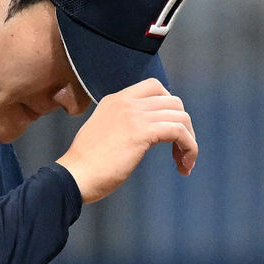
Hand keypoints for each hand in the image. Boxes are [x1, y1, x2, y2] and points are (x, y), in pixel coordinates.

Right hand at [56, 77, 197, 202]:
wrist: (74, 176)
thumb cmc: (85, 166)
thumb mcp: (103, 135)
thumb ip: (121, 127)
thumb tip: (141, 137)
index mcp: (115, 100)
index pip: (154, 87)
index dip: (169, 107)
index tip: (169, 131)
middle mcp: (127, 102)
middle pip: (173, 102)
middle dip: (183, 126)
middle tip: (179, 151)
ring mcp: (135, 115)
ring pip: (181, 117)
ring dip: (189, 141)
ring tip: (184, 162)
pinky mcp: (142, 132)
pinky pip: (179, 132)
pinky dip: (189, 148)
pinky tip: (184, 165)